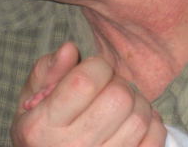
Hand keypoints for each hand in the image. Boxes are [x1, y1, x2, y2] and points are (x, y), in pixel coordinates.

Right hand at [11, 42, 166, 145]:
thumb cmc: (43, 127)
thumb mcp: (32, 98)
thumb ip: (48, 70)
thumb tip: (70, 50)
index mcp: (42, 127)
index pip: (85, 81)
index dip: (96, 65)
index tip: (92, 71)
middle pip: (119, 97)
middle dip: (117, 83)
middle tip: (106, 88)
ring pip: (140, 117)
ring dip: (135, 102)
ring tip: (118, 105)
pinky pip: (155, 136)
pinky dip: (152, 122)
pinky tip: (132, 120)